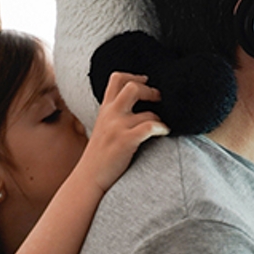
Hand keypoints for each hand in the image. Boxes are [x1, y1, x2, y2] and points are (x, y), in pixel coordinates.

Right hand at [77, 72, 168, 193]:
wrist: (89, 177)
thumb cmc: (101, 154)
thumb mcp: (104, 126)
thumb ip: (116, 113)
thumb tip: (140, 104)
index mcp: (106, 109)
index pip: (117, 78)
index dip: (134, 75)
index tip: (146, 81)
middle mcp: (110, 114)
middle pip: (132, 87)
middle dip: (151, 90)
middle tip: (159, 99)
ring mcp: (117, 127)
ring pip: (148, 112)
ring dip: (160, 117)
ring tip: (163, 125)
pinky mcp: (125, 141)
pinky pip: (150, 126)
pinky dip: (162, 128)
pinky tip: (165, 132)